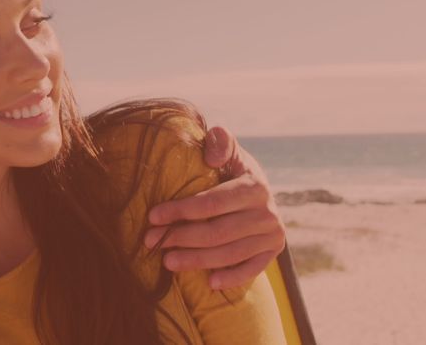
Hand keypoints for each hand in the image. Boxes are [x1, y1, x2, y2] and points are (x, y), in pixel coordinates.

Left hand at [144, 126, 284, 289]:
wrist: (260, 193)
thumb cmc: (234, 170)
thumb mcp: (230, 152)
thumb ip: (222, 142)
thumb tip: (212, 154)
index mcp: (256, 187)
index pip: (211, 203)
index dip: (180, 210)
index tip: (152, 216)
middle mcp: (268, 213)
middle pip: (217, 232)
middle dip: (181, 237)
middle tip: (153, 241)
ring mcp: (272, 235)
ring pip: (229, 253)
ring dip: (196, 260)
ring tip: (168, 261)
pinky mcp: (273, 252)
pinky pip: (251, 270)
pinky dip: (231, 278)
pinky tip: (208, 282)